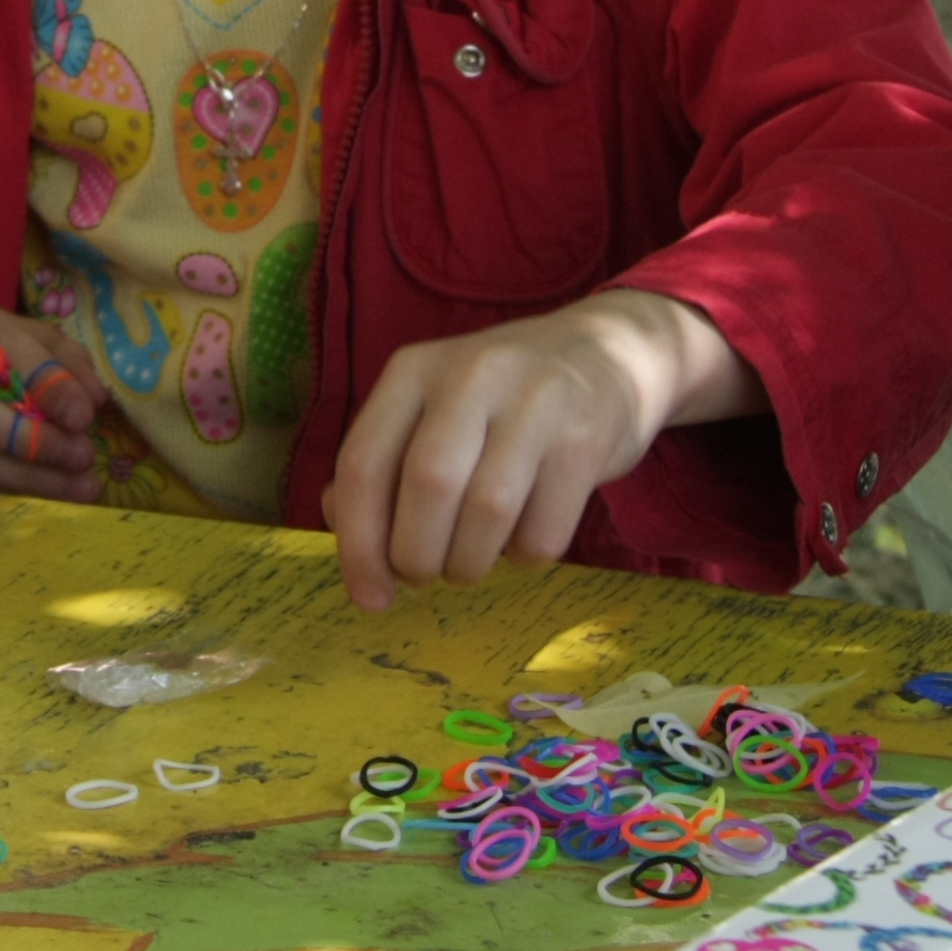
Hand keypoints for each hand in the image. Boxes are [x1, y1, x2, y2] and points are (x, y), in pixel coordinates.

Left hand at [325, 289, 756, 606]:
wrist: (609, 354)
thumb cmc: (500, 401)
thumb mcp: (431, 411)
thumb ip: (382, 463)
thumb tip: (342, 526)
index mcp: (413, 370)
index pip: (364, 463)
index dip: (358, 543)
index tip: (369, 596)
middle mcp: (470, 375)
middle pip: (428, 486)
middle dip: (416, 556)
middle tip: (424, 576)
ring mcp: (535, 402)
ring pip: (488, 511)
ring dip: (469, 564)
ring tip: (469, 564)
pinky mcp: (586, 439)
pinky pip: (545, 529)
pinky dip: (525, 558)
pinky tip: (522, 541)